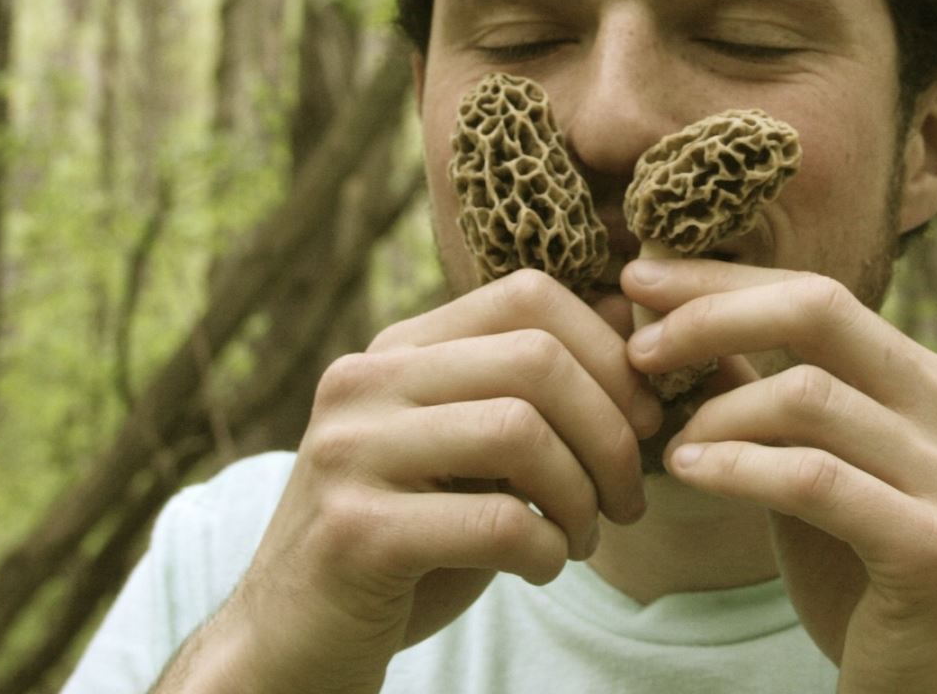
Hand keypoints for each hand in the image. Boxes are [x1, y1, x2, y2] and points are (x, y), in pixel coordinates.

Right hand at [189, 271, 662, 693]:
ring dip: (583, 495)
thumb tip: (632, 308)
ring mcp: (351, 452)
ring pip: (521, 431)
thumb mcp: (474, 451)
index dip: (607, 352)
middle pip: (536, 359)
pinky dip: (547, 550)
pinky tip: (544, 568)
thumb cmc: (410, 540)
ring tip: (583, 536)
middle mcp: (364, 382)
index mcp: (396, 350)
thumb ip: (534, 387)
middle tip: (628, 496)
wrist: (295, 640)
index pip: (527, 297)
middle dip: (611, 432)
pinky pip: (495, 522)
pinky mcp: (354, 532)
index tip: (641, 419)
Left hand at [622, 259, 936, 693]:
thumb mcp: (805, 467)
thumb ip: (764, 397)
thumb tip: (671, 317)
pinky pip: (814, 479)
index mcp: (929, 380)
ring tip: (670, 443)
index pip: (819, 292)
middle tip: (637, 344)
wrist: (930, 686)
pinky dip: (737, 467)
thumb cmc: (855, 571)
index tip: (639, 277)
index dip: (723, 280)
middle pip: (822, 311)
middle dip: (713, 316)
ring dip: (716, 412)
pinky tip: (688, 470)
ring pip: (809, 396)